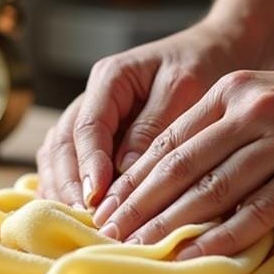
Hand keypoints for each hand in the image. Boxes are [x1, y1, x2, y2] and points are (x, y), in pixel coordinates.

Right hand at [36, 19, 264, 206]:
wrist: (214, 50)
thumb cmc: (204, 65)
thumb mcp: (185, 89)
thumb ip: (153, 127)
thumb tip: (123, 170)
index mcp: (110, 78)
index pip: (88, 127)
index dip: (88, 165)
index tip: (95, 197)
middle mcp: (93, 97)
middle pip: (63, 144)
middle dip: (68, 184)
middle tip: (84, 219)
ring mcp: (92, 116)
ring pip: (59, 155)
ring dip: (62, 188)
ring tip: (77, 222)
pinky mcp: (100, 135)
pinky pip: (71, 162)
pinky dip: (68, 187)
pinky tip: (75, 214)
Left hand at [93, 55, 273, 258]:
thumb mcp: (260, 99)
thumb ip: (220, 130)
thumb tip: (170, 182)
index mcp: (230, 93)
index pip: (168, 142)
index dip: (132, 178)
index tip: (103, 208)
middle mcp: (250, 113)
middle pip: (180, 167)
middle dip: (139, 205)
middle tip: (106, 235)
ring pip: (213, 189)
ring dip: (170, 224)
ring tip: (138, 251)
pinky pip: (258, 210)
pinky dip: (223, 237)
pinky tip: (195, 257)